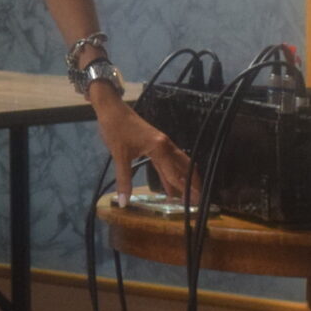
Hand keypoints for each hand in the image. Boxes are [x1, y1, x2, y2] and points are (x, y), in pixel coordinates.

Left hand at [84, 81, 198, 202]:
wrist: (111, 108)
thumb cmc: (116, 128)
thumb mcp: (119, 155)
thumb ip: (124, 179)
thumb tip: (124, 202)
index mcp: (160, 148)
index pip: (176, 174)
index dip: (186, 190)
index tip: (197, 202)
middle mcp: (166, 145)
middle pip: (185, 167)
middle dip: (193, 184)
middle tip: (199, 202)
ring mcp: (162, 144)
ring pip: (178, 164)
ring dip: (184, 179)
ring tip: (189, 197)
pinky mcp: (156, 144)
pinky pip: (168, 162)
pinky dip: (171, 174)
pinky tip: (170, 186)